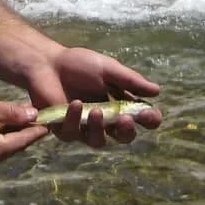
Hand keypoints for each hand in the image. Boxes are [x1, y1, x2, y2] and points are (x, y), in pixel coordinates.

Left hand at [26, 47, 161, 147]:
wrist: (47, 63)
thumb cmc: (79, 64)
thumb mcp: (108, 69)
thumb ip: (130, 81)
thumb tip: (157, 91)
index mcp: (121, 104)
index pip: (142, 119)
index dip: (150, 120)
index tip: (150, 114)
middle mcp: (106, 120)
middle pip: (125, 136)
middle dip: (127, 130)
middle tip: (125, 118)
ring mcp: (86, 128)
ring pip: (99, 141)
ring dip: (100, 128)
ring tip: (97, 111)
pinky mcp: (65, 130)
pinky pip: (74, 133)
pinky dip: (75, 119)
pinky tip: (75, 103)